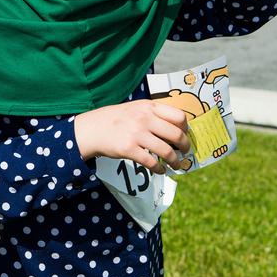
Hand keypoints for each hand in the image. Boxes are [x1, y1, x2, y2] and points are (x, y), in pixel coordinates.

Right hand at [74, 100, 190, 172]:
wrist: (91, 129)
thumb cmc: (114, 119)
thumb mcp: (134, 108)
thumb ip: (152, 113)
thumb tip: (176, 128)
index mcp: (148, 106)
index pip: (178, 116)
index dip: (186, 128)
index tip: (184, 135)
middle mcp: (144, 118)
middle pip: (176, 135)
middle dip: (185, 147)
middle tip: (184, 152)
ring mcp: (136, 134)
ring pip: (166, 151)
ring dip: (175, 161)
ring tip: (176, 164)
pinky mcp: (129, 149)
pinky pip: (152, 162)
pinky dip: (160, 169)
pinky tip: (160, 170)